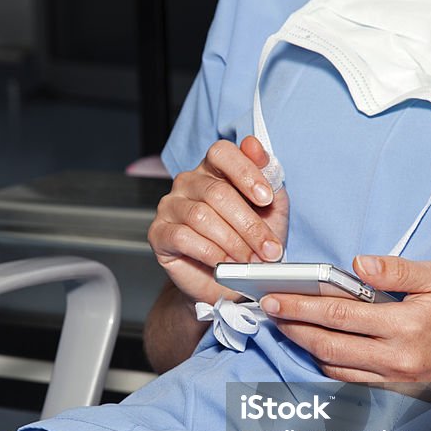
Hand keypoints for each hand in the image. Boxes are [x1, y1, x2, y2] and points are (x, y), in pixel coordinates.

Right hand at [148, 136, 289, 304]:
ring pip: (202, 217)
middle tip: (269, 250)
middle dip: (249, 225)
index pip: (222, 153)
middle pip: (217, 192)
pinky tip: (225, 264)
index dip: (246, 172)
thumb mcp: (271, 211)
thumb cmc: (248, 244)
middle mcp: (188, 182)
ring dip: (233, 243)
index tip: (266, 199)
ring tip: (251, 262)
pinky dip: (210, 253)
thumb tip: (256, 147)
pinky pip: (184, 238)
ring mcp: (170, 206)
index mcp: (213, 169)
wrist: (226, 283)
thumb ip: (269, 179)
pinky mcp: (159, 233)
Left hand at [260, 256, 430, 388]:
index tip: (274, 298)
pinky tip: (315, 345)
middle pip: (327, 344)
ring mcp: (394, 379)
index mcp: (407, 325)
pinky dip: (326, 363)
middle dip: (292, 326)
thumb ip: (397, 271)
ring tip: (285, 324)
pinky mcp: (395, 390)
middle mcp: (397, 358)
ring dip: (304, 345)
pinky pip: (349, 379)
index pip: (339, 315)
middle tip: (268, 310)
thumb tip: (357, 264)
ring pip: (333, 365)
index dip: (301, 307)